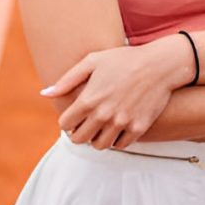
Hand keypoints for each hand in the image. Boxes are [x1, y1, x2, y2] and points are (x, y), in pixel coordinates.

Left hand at [42, 35, 193, 149]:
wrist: (159, 65)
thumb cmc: (124, 59)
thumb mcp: (93, 61)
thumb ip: (67, 80)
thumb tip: (45, 93)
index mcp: (89, 99)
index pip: (65, 124)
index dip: (67, 120)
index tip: (74, 116)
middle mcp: (103, 115)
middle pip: (80, 139)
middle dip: (79, 132)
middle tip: (85, 124)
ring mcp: (121, 123)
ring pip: (99, 145)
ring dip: (97, 138)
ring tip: (101, 127)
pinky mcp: (138, 128)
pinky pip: (120, 145)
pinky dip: (116, 140)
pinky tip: (117, 127)